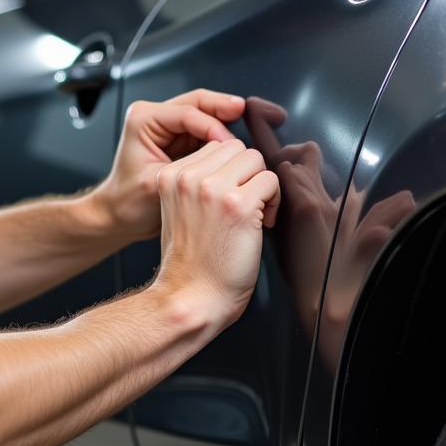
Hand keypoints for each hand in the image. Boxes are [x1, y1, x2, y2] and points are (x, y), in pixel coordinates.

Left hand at [92, 90, 247, 241]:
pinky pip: (205, 129)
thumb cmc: (129, 203)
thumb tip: (218, 159)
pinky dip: (221, 135)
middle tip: (247, 114)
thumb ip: (186, 168)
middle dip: (224, 109)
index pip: (188, 113)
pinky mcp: (179, 139)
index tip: (232, 146)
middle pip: (198, 103)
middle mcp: (155, 116)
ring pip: (205, 113)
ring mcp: (168, 126)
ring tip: (247, 126)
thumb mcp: (156, 184)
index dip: (214, 127)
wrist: (120, 217)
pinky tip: (236, 144)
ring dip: (226, 120)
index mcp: (144, 119)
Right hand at [154, 139, 280, 322]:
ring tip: (256, 214)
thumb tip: (233, 162)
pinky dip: (274, 202)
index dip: (232, 171)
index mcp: (171, 175)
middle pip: (237, 148)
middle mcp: (189, 177)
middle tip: (248, 205)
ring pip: (255, 159)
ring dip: (262, 185)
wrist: (191, 299)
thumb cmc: (192, 263)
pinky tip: (263, 225)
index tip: (230, 199)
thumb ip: (197, 182)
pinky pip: (271, 180)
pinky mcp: (239, 205)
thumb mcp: (180, 209)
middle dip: (248, 174)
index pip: (216, 147)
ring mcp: (213, 189)